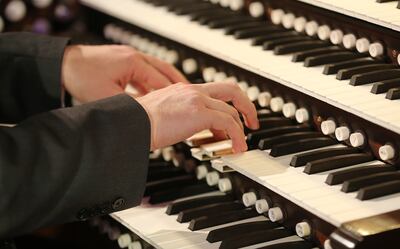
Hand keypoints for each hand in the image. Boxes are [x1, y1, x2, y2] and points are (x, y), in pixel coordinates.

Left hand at [61, 45, 187, 102]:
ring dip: (167, 83)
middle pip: (166, 71)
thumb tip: (146, 116)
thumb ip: (130, 106)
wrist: (62, 63)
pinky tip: (154, 94)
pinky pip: (145, 72)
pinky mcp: (123, 61)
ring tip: (178, 97)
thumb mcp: (107, 97)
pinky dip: (152, 83)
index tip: (188, 104)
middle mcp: (134, 57)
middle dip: (180, 85)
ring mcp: (129, 57)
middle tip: (193, 97)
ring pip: (157, 70)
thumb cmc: (80, 76)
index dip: (176, 95)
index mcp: (133, 63)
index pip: (163, 81)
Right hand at [136, 82, 258, 152]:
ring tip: (241, 144)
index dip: (228, 103)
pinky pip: (229, 123)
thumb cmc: (139, 123)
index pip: (215, 90)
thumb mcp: (164, 116)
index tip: (233, 117)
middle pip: (232, 89)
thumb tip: (194, 134)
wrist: (130, 123)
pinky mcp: (199, 113)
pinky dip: (238, 136)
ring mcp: (197, 100)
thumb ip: (181, 120)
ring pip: (232, 109)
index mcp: (184, 90)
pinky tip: (237, 148)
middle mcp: (192, 90)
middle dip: (246, 106)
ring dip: (241, 128)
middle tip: (251, 121)